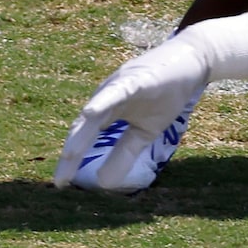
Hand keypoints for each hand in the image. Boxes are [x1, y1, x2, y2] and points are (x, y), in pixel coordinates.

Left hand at [54, 16, 247, 192]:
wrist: (188, 64)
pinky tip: (90, 113)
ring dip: (81, 133)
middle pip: (82, 129)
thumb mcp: (144, 133)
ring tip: (70, 153)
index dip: (71, 160)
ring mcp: (117, 87)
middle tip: (59, 180)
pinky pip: (116, 92)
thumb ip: (124, 154)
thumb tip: (104, 182)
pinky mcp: (134, 79)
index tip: (60, 183)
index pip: (84, 139)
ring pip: (94, 112)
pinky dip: (102, 102)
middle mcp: (105, 99)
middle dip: (71, 154)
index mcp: (106, 112)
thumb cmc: (164, 96)